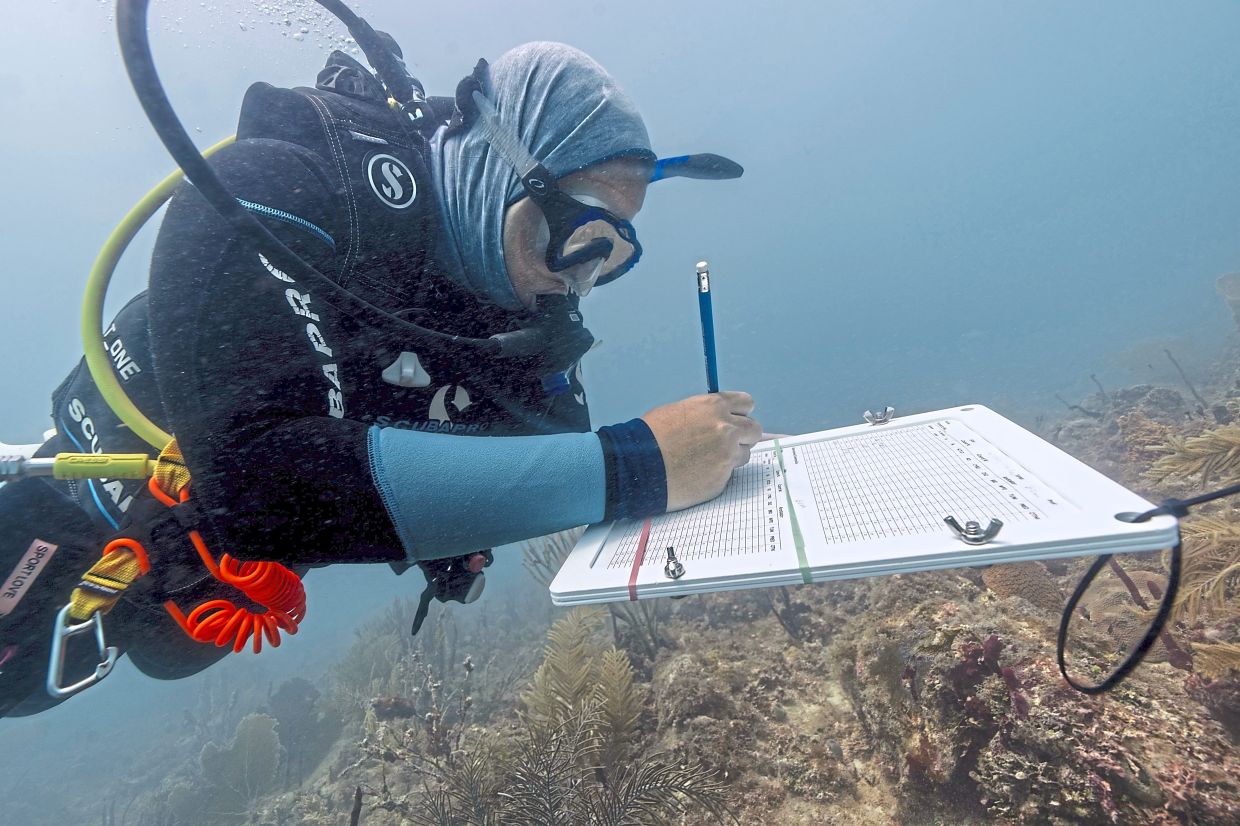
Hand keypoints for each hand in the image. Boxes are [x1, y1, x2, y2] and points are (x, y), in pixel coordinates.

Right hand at [641, 391, 763, 510]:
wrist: (638, 465)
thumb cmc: (650, 435)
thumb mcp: (678, 411)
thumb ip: (705, 414)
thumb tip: (715, 420)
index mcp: (715, 407)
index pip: (747, 404)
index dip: (740, 413)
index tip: (734, 420)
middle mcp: (727, 430)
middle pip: (754, 430)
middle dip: (743, 436)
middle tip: (725, 443)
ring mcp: (727, 456)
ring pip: (744, 455)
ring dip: (731, 457)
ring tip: (705, 461)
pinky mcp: (722, 480)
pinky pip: (728, 475)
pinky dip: (716, 475)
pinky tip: (696, 474)